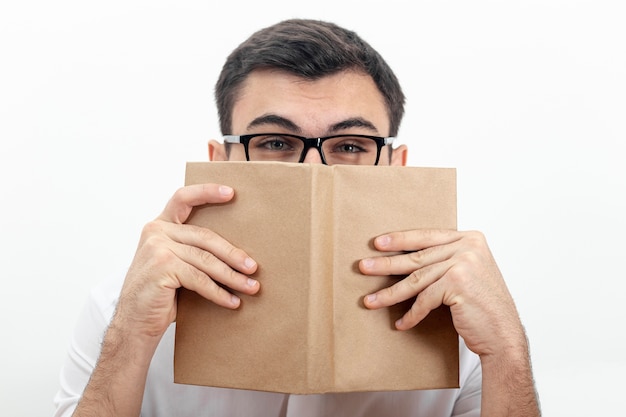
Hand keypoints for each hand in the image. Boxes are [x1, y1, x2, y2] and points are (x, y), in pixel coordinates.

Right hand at [115, 183, 259, 340]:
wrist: (133, 324)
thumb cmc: (157, 295)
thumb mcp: (173, 264)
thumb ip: (191, 250)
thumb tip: (235, 252)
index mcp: (159, 226)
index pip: (183, 199)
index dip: (207, 192)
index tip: (231, 193)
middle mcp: (156, 232)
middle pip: (205, 237)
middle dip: (233, 254)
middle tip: (253, 267)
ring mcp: (157, 248)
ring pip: (206, 260)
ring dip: (232, 276)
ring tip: (251, 286)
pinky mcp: (162, 267)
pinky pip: (200, 279)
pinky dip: (219, 292)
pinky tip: (232, 301)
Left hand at [360, 229, 525, 356]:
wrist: (504, 334)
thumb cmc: (483, 306)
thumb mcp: (468, 272)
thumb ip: (446, 259)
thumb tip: (407, 257)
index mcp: (470, 239)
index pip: (427, 236)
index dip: (400, 240)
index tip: (378, 243)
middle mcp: (468, 247)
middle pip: (417, 257)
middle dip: (386, 264)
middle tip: (364, 267)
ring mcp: (464, 264)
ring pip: (417, 279)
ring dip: (390, 292)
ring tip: (371, 299)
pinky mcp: (457, 284)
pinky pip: (424, 299)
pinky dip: (411, 314)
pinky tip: (401, 323)